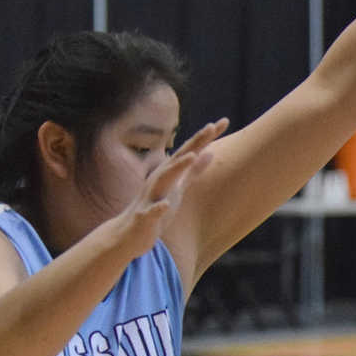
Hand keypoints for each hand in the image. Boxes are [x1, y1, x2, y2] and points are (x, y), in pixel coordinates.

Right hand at [118, 118, 228, 255]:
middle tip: (211, 127)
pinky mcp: (145, 217)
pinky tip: (166, 205)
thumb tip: (209, 153)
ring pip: (163, 179)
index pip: (191, 150)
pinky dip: (158, 208)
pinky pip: (152, 212)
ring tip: (192, 156)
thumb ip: (193, 171)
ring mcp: (151, 197)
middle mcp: (160, 180)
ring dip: (177, 167)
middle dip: (195, 142)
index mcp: (169, 173)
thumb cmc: (157, 209)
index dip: (206, 136)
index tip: (224, 121)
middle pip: (179, 158)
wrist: (131, 234)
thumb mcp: (179, 188)